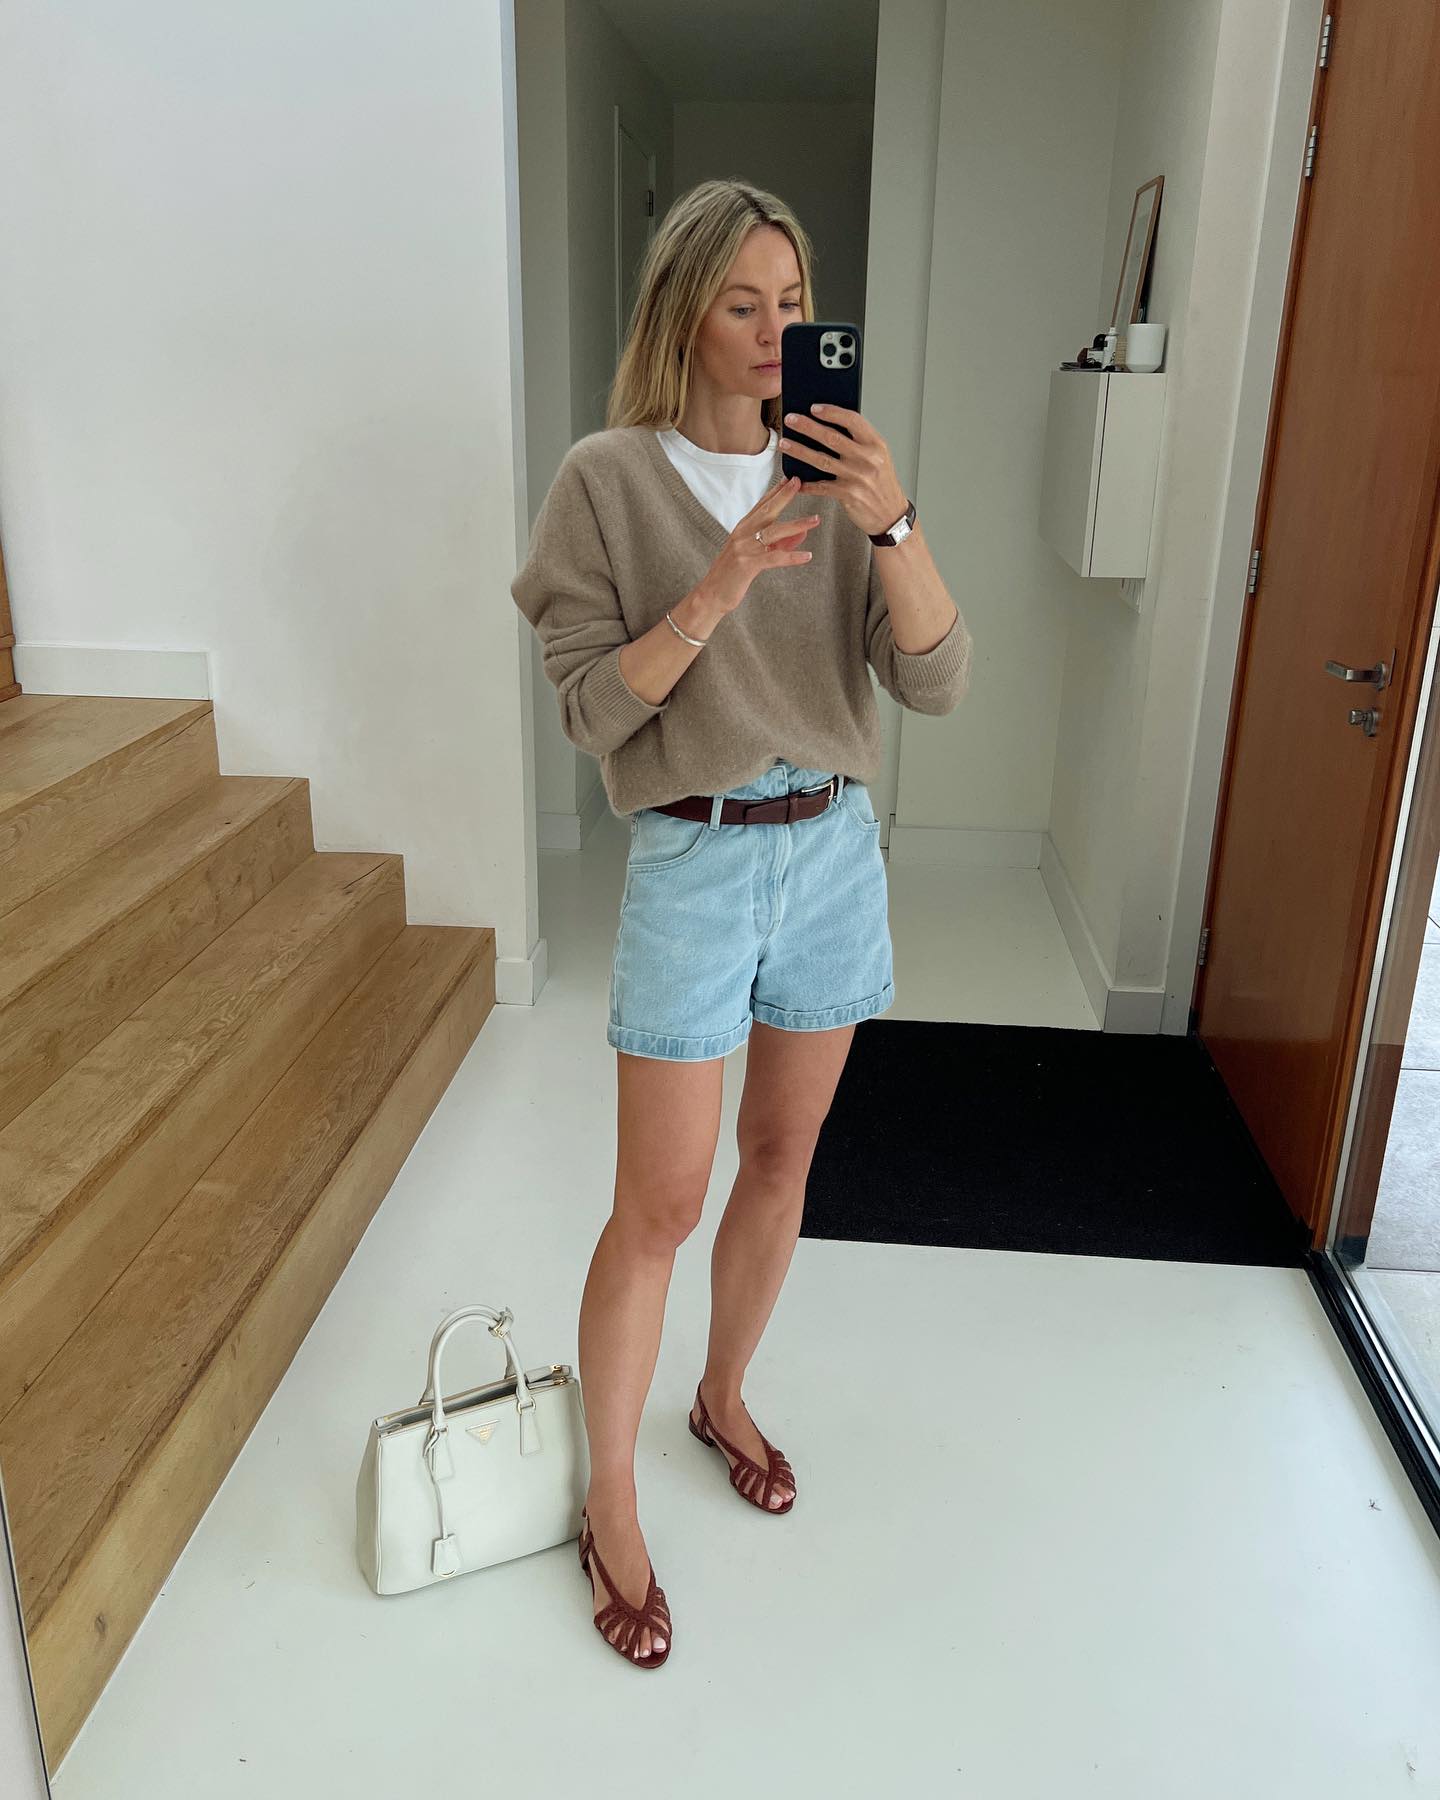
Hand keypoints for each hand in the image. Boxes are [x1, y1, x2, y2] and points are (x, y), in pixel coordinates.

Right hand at [694, 474, 820, 616]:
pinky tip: (806, 556)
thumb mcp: (754, 554)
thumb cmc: (732, 574)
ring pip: (774, 532)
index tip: (790, 479)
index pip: (761, 505)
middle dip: (784, 495)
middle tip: (799, 483)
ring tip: (815, 520)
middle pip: (767, 510)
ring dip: (797, 525)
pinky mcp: (748, 565)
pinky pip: (775, 558)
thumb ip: (777, 543)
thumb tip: (801, 534)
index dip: (776, 491)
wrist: (711, 594)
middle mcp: (742, 534)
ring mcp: (744, 548)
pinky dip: (792, 556)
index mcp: (742, 529)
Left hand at [779, 404, 908, 536]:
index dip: (832, 412)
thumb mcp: (879, 457)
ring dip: (800, 451)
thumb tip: (830, 425)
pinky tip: (795, 478)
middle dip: (807, 426)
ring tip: (785, 443)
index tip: (814, 407)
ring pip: (822, 460)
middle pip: (832, 437)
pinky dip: (807, 483)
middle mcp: (868, 459)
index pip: (853, 420)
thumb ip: (860, 442)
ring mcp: (858, 477)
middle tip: (791, 419)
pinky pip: (822, 486)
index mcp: (876, 444)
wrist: (891, 515)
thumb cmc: (882, 483)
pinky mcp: (849, 495)